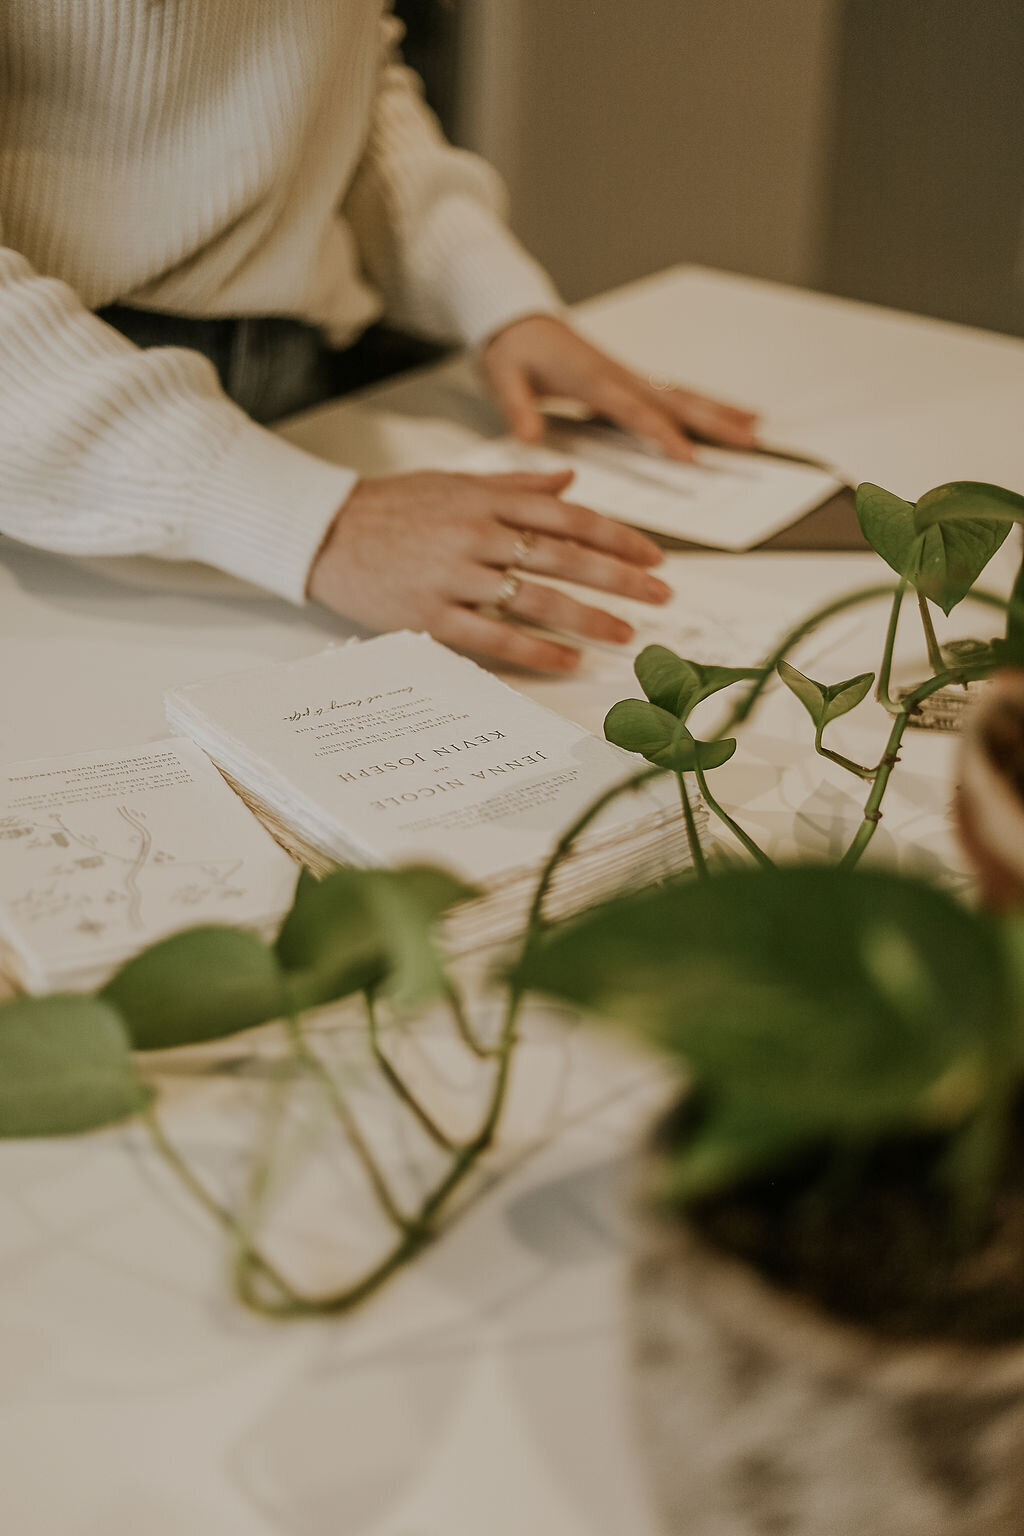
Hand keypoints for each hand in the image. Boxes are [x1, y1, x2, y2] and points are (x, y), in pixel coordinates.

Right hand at [307, 468, 670, 671]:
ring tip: (625, 636)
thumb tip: (570, 481)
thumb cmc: (390, 506)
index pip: (569, 517)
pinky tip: (569, 661)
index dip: (618, 537)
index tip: (654, 557)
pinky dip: (536, 649)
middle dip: (621, 579)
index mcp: (487, 499)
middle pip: (565, 556)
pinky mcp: (431, 614)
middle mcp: (477, 533)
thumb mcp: (455, 482)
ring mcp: (454, 575)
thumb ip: (516, 485)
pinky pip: (494, 636)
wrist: (323, 531)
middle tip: (661, 597)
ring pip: (537, 597)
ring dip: (589, 618)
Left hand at [481, 313, 758, 460]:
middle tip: (749, 440)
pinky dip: (701, 404)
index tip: (690, 456)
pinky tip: (725, 415)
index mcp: (591, 380)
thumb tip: (528, 437)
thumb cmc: (510, 348)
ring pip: (681, 395)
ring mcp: (627, 377)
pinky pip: (671, 394)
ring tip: (754, 428)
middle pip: (674, 400)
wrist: (514, 317)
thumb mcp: (502, 377)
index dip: (663, 434)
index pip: (634, 411)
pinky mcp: (628, 380)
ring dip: (718, 411)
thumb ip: (516, 407)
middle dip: (714, 420)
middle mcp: (618, 376)